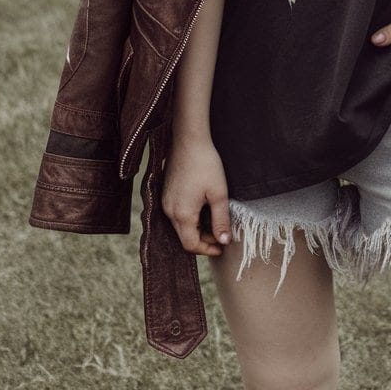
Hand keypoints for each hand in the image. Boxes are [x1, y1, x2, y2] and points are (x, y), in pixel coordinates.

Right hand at [161, 134, 231, 256]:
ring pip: (180, 226)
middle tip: (221, 236)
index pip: (191, 245)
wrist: (189, 140)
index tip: (222, 247)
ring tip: (214, 222)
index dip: (207, 249)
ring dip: (196, 229)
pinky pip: (176, 214)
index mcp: (182, 214)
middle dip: (203, 240)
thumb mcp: (218, 193)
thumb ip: (221, 220)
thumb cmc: (205, 164)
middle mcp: (169, 211)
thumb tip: (225, 241)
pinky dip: (189, 219)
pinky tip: (202, 210)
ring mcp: (165, 202)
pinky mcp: (166, 194)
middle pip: (184, 237)